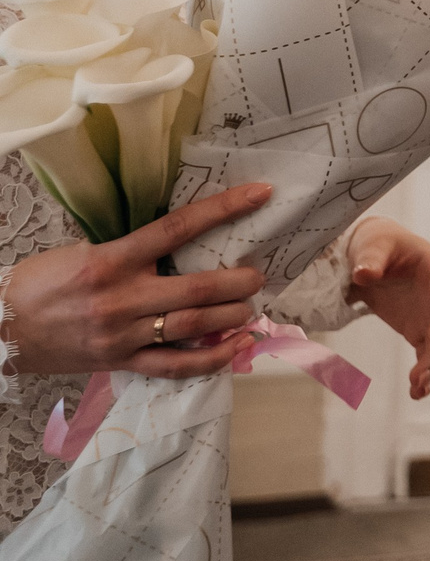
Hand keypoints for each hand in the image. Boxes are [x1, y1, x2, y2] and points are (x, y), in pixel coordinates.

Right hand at [0, 183, 273, 377]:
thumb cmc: (38, 283)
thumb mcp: (82, 252)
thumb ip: (129, 249)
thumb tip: (178, 239)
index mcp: (111, 260)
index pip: (178, 228)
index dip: (223, 209)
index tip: (260, 195)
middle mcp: (121, 298)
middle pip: (196, 289)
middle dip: (238, 281)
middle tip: (259, 274)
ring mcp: (122, 334)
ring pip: (191, 326)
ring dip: (231, 316)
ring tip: (251, 307)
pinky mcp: (119, 361)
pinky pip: (172, 365)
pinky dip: (209, 360)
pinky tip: (235, 349)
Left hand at [347, 217, 429, 399]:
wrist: (371, 253)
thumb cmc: (378, 242)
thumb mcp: (373, 243)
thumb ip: (370, 258)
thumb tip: (364, 274)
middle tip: (419, 374)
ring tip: (418, 389)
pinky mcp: (419, 330)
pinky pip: (427, 355)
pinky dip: (424, 373)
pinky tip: (417, 393)